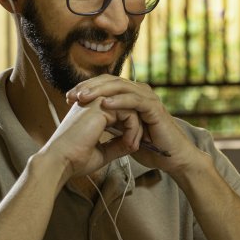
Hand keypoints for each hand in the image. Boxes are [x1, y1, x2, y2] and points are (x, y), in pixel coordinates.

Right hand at [38, 96, 141, 180]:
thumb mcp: (102, 152)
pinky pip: (129, 113)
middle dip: (136, 128)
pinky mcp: (101, 105)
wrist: (61, 161)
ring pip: (131, 109)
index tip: (131, 147)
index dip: (130, 129)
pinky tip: (130, 144)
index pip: (120, 113)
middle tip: (135, 146)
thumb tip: (134, 144)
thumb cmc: (75, 159)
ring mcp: (97, 101)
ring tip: (132, 147)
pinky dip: (134, 129)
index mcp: (91, 112)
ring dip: (137, 130)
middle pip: (127, 108)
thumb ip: (118, 145)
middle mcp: (93, 103)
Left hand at [65, 75, 199, 171]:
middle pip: (110, 81)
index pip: (104, 85)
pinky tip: (104, 104)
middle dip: (89, 87)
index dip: (85, 89)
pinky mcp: (154, 107)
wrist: (171, 158)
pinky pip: (134, 100)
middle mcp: (139, 92)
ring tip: (84, 97)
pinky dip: (119, 101)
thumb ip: (110, 122)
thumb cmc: (149, 146)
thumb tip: (89, 119)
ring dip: (100, 91)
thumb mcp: (122, 132)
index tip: (68, 98)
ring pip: (120, 88)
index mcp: (130, 96)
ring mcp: (147, 98)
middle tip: (72, 95)